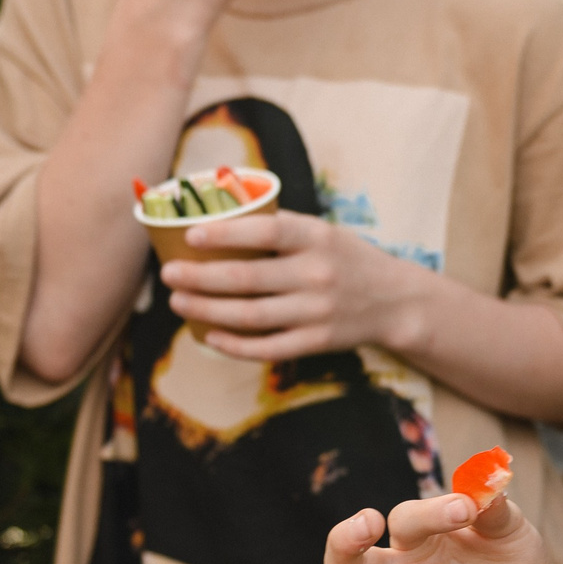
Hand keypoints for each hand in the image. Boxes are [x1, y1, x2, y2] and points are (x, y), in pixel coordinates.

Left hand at [161, 209, 421, 361]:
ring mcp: (318, 312)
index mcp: (317, 238)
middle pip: (248, 278)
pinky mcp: (318, 342)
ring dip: (207, 311)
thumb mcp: (322, 231)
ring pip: (251, 315)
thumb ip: (279, 226)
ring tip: (178, 302)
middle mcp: (318, 274)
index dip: (226, 233)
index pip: (267, 231)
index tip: (190, 235)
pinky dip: (235, 346)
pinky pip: (269, 348)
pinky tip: (209, 337)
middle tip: (168, 274)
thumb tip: (217, 215)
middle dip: (200, 277)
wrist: (394, 301)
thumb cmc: (345, 258)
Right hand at [310, 492, 559, 563]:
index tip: (466, 510)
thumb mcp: (510, 528)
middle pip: (347, 562)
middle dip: (343, 543)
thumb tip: (485, 485)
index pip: (403, 520)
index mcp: (419, 540)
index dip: (430, 513)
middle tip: (365, 526)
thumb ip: (495, 509)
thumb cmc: (514, 558)